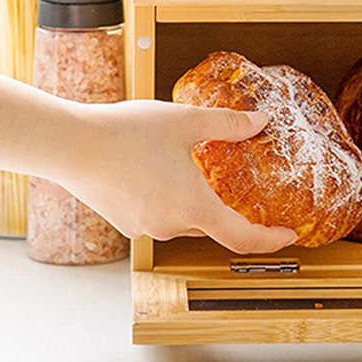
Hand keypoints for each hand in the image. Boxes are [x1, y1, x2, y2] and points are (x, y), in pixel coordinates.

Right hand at [58, 100, 297, 254]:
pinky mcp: (126, 223)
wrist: (71, 145)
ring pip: (185, 220)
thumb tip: (261, 121)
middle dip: (229, 208)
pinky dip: (171, 200)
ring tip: (193, 168)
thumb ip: (229, 124)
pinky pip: (160, 216)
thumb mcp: (188, 121)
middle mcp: (171, 226)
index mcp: (194, 208)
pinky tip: (162, 171)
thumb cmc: (127, 132)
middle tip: (241, 184)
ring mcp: (146, 228)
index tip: (290, 235)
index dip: (270, 240)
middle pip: (213, 225)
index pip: (242, 239)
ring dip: (196, 201)